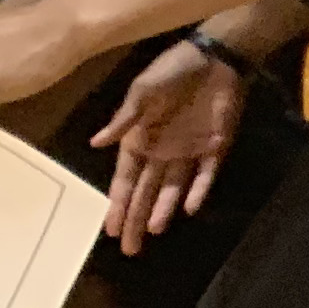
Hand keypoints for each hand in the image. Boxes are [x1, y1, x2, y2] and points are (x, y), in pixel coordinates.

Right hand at [92, 38, 253, 251]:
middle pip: (146, 192)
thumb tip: (94, 144)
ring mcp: (187, 152)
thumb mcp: (142, 91)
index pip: (125, 180)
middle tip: (129, 249)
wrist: (213, 57)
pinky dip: (197, 191)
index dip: (117, 204)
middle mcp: (161, 152)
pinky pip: (204, 175)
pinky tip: (188, 209)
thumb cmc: (171, 71)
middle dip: (136, 219)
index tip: (109, 230)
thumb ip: (123, 120)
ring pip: (172, 189)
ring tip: (154, 232)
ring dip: (163, 210)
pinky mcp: (214, 148)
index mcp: (139, 140)